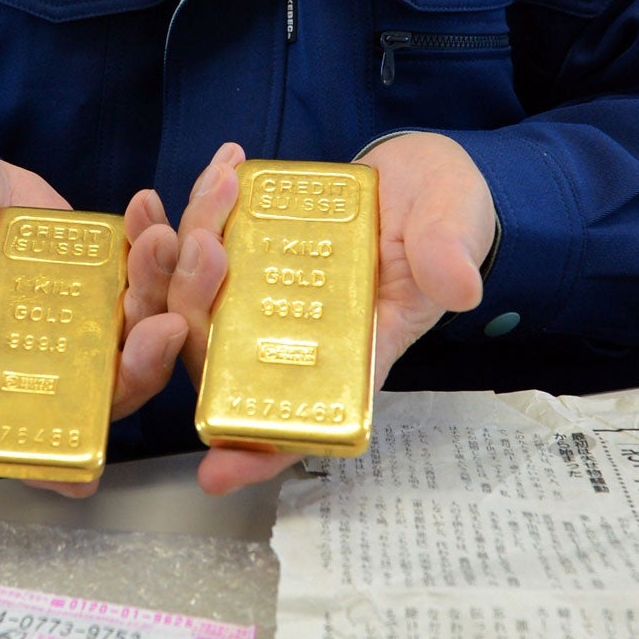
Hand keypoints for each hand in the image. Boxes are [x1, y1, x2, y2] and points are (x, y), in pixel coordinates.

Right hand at [0, 127, 186, 496]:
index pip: (10, 432)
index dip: (52, 458)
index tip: (95, 462)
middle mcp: (26, 353)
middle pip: (97, 389)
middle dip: (140, 363)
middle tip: (163, 320)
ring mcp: (67, 318)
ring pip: (131, 334)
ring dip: (159, 296)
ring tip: (157, 239)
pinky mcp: (93, 277)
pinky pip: (139, 280)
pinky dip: (155, 253)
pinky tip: (149, 211)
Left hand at [165, 135, 496, 494]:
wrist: (421, 170)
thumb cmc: (444, 215)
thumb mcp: (457, 231)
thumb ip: (450, 257)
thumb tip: (458, 286)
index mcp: (349, 352)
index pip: (299, 418)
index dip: (258, 453)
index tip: (216, 470)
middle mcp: (295, 331)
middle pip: (220, 350)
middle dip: (191, 303)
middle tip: (205, 242)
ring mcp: (262, 290)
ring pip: (195, 297)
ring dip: (180, 252)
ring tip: (213, 190)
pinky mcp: (247, 246)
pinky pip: (201, 242)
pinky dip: (196, 208)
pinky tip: (219, 168)